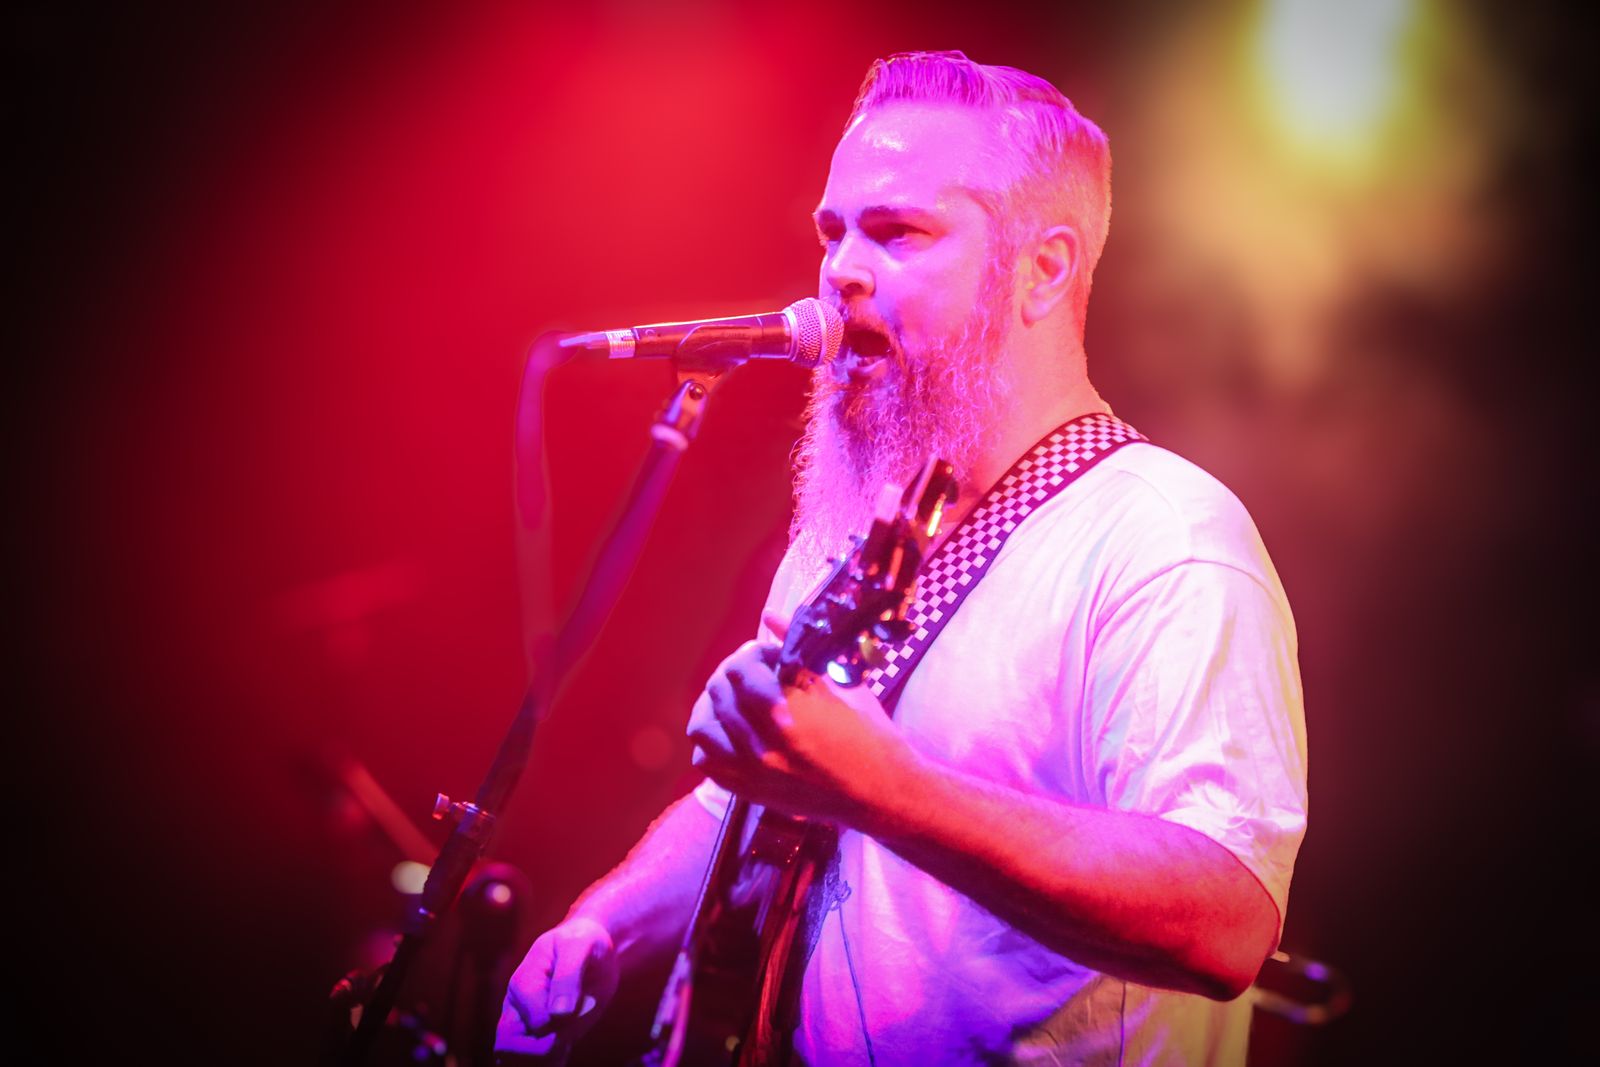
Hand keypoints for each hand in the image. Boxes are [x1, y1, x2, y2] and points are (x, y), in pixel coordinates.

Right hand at [495, 916, 618, 1063]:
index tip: (581, 1004)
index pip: (536, 1022)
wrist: (589, 950)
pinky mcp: (538, 1037)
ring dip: (547, 1058)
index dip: (562, 1022)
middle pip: (508, 1048)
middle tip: (569, 1031)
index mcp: (522, 983)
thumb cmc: (582, 942)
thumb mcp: (579, 946)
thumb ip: (568, 976)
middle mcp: (516, 1008)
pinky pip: (535, 1063)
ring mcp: (524, 1025)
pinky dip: (550, 1062)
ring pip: (519, 1061)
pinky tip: (564, 1048)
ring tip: (567, 1038)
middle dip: (544, 1049)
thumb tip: (559, 1014)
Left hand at [686, 612, 910, 826]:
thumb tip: (769, 614)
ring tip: (734, 703)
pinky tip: (730, 735)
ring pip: (702, 730)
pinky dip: (712, 745)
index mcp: (787, 709)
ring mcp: (753, 771)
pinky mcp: (751, 792)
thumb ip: (797, 647)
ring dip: (714, 708)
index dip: (752, 655)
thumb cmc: (868, 732)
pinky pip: (707, 765)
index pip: (738, 668)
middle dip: (733, 675)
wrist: (880, 790)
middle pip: (718, 694)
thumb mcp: (839, 681)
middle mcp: (762, 741)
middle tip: (752, 674)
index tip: (769, 657)